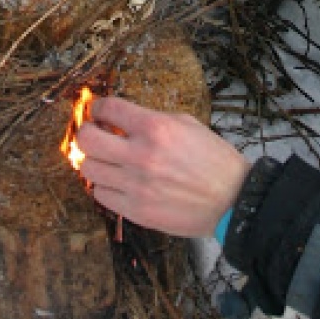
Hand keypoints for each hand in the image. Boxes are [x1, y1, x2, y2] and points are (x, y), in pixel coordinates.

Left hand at [77, 94, 249, 235]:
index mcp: (155, 127)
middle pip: (86, 139)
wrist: (233, 199)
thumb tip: (120, 119)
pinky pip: (101, 195)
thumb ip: (150, 119)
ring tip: (109, 162)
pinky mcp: (137, 211)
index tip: (97, 111)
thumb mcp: (186, 124)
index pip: (108, 109)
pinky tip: (119, 183)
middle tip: (96, 135)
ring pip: (89, 169)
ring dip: (96, 162)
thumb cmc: (213, 159)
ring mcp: (136, 185)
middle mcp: (141, 154)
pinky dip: (106, 187)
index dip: (97, 108)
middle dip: (86, 133)